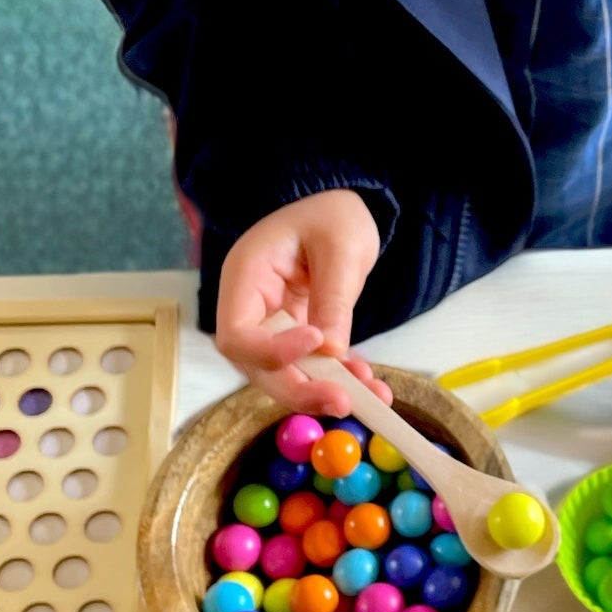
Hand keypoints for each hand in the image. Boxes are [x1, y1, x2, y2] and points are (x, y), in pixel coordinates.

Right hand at [214, 190, 393, 416]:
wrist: (342, 210)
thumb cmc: (333, 214)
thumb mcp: (340, 246)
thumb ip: (332, 297)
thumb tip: (330, 351)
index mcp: (246, 276)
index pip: (238, 334)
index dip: (270, 351)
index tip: (316, 342)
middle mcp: (252, 307)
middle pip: (257, 366)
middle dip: (299, 388)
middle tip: (342, 401)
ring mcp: (274, 324)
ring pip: (286, 373)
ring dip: (325, 390)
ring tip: (371, 398)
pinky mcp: (299, 335)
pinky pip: (313, 367)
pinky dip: (340, 379)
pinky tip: (372, 386)